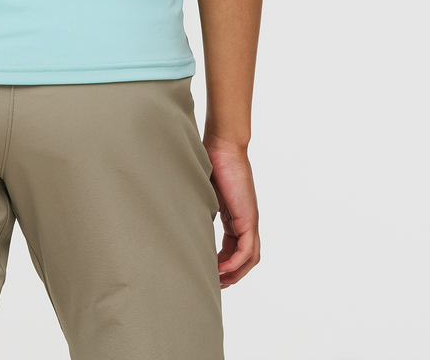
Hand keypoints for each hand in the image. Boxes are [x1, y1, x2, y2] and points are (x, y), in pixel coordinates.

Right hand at [204, 141, 260, 287]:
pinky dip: (235, 263)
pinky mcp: (248, 217)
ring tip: (219, 282)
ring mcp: (249, 219)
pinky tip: (220, 269)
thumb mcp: (203, 190)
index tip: (210, 271)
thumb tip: (179, 213)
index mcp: (236, 214)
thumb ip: (199, 205)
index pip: (235, 246)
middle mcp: (246, 219)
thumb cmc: (211, 159)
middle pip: (246, 257)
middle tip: (216, 285)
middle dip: (232, 274)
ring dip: (236, 273)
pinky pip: (247, 250)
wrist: (223, 144)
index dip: (224, 262)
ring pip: (250, 257)